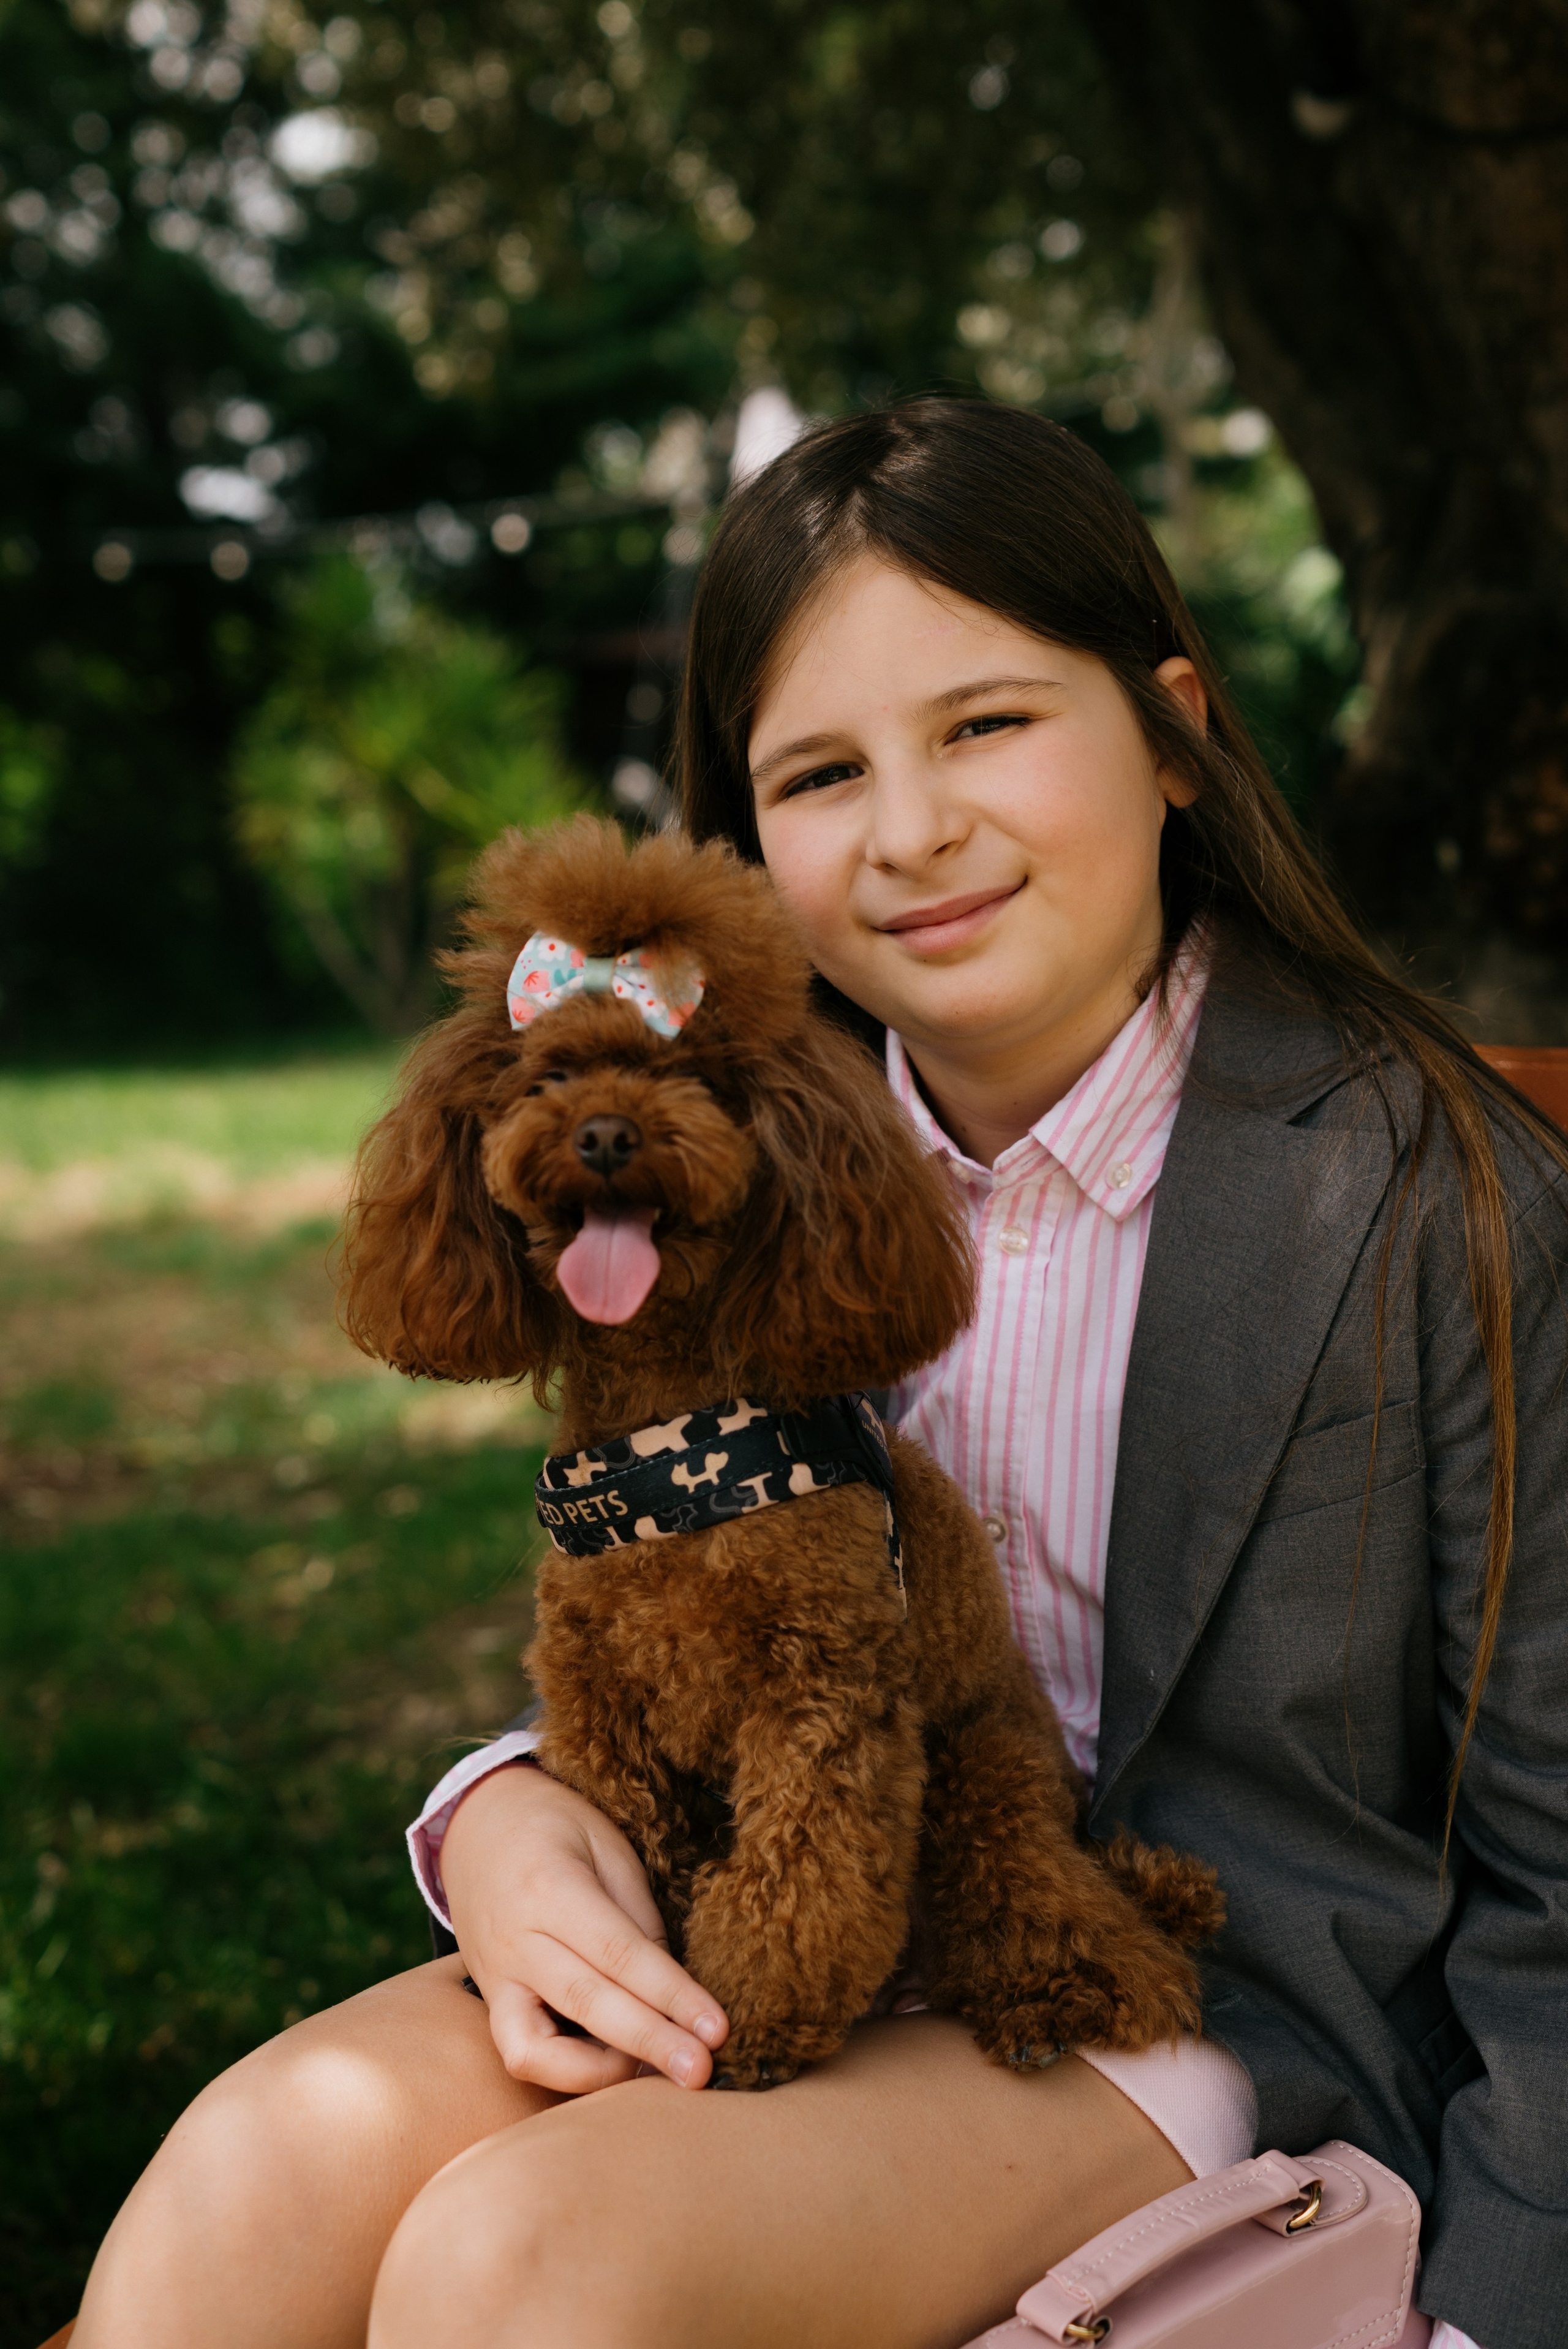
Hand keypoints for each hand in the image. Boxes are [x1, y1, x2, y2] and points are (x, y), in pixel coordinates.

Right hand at [440, 1762, 729, 2093]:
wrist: (479, 1824)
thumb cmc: (556, 1828)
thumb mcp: (608, 1847)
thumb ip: (637, 1918)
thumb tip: (673, 1993)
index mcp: (550, 1888)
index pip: (619, 1954)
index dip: (671, 1995)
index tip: (716, 2030)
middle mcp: (515, 1941)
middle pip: (588, 2003)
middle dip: (650, 2042)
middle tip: (701, 2072)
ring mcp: (495, 1978)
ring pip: (537, 2048)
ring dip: (601, 2073)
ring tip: (655, 2073)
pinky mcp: (490, 2001)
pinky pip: (520, 2053)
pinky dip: (566, 2071)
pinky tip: (614, 2064)